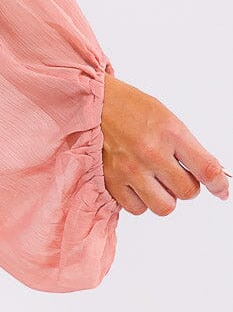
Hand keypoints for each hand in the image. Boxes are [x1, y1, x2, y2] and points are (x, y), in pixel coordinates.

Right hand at [100, 73, 228, 213]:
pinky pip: (137, 209)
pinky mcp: (111, 180)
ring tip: (154, 180)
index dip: (219, 186)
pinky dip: (139, 200)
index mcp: (170, 132)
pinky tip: (135, 183)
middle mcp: (151, 152)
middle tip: (174, 174)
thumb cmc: (129, 107)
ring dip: (163, 196)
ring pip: (164, 207)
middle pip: (188, 192)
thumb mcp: (166, 118)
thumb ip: (187, 147)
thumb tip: (209, 175)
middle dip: (186, 185)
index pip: (207, 170)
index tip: (221, 191)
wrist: (92, 102)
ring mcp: (129, 169)